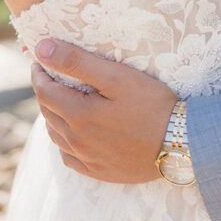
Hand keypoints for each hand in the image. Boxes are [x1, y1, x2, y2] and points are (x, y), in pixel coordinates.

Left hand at [31, 39, 177, 182]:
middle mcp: (76, 140)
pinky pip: (69, 157)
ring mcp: (87, 159)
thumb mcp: (116, 76)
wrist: (181, 145)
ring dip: (53, 115)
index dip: (38, 73)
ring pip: (56, 135)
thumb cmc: (152, 105)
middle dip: (44, 91)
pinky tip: (73, 132)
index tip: (39, 61)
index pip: (44, 91)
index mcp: (77, 115)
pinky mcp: (99, 171)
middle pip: (48, 112)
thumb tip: (41, 48)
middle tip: (48, 75)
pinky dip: (64, 140)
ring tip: (60, 99)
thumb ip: (77, 61)